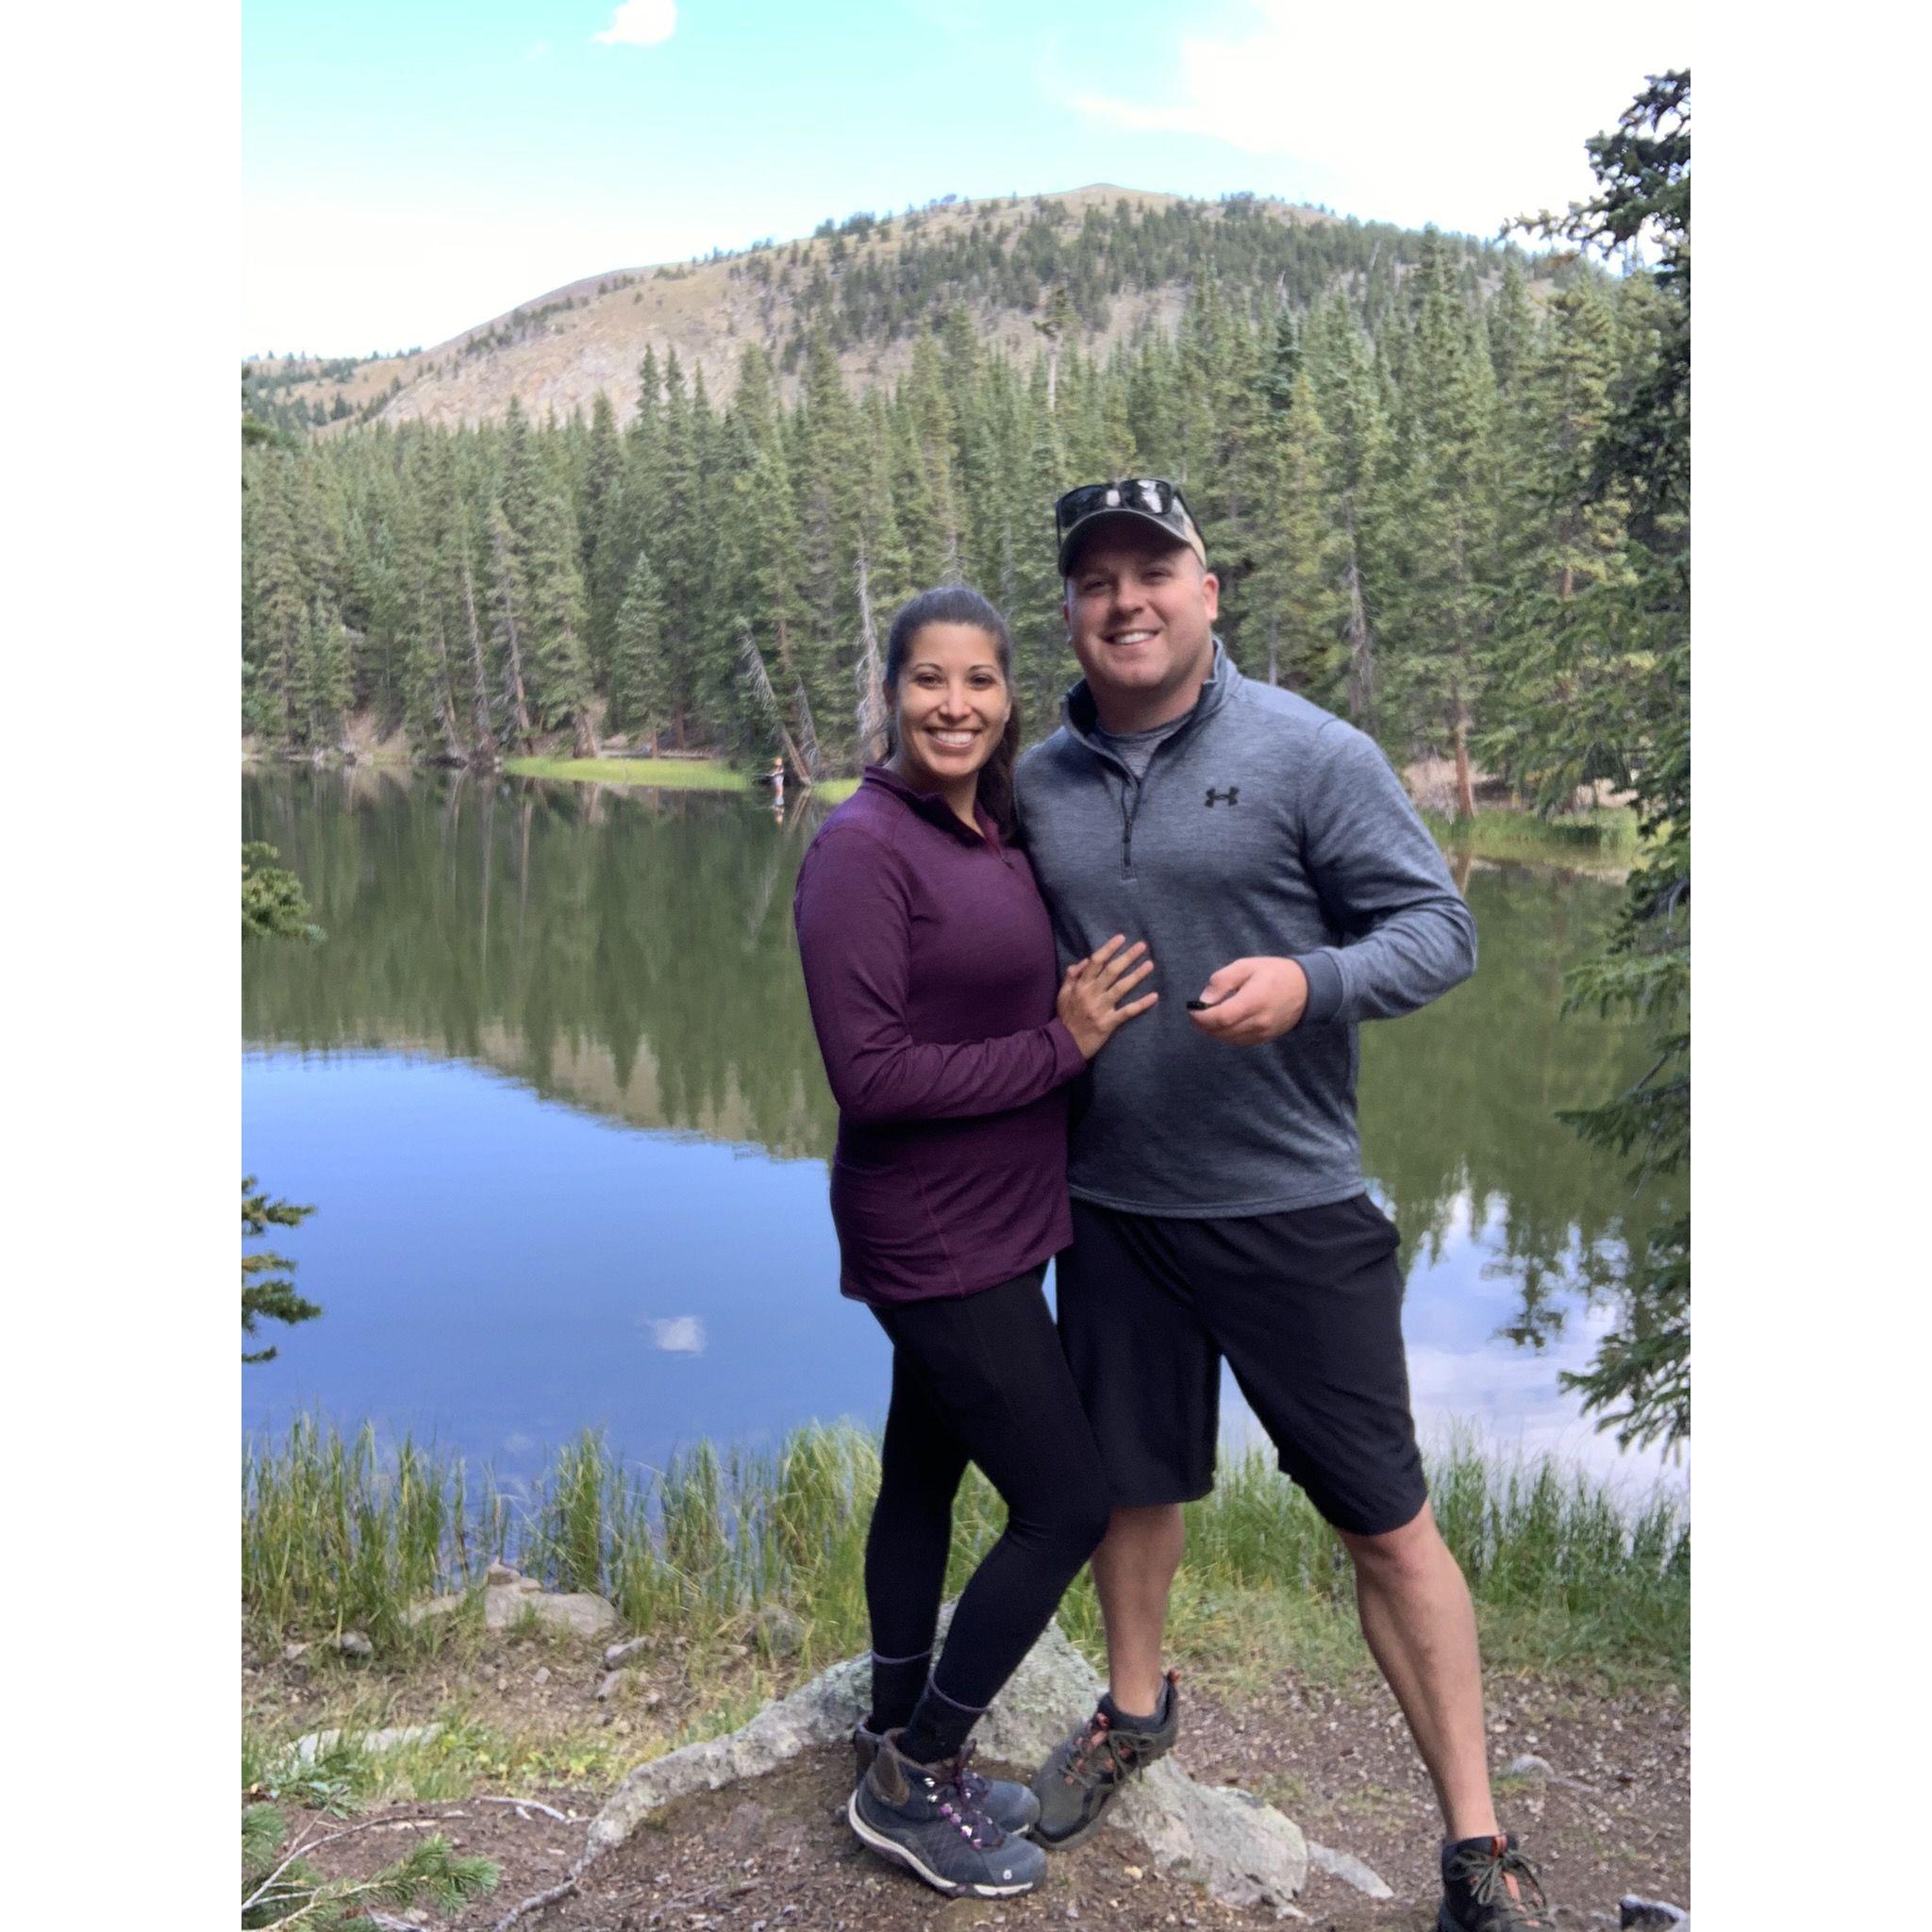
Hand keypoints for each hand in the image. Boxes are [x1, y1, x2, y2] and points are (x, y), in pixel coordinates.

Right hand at [1057, 935, 1158, 1058]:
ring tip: (1150, 965)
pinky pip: (1127, 1012)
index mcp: (1080, 986)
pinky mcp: (1108, 1023)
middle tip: (1142, 946)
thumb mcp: (1062, 994)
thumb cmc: (1066, 1018)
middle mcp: (1091, 994)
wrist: (1065, 1044)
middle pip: (1111, 971)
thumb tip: (1084, 961)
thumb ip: (1071, 977)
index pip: (1096, 962)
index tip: (1121, 938)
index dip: (1109, 948)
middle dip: (1127, 957)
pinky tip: (1154, 996)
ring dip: (1137, 975)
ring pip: (1121, 988)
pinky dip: (1141, 1004)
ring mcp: (1100, 1009)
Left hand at [1187, 957, 1307, 1043]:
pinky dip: (1225, 1034)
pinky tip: (1223, 1022)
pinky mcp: (1263, 1039)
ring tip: (1208, 1016)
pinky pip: (1237, 1041)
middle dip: (1203, 1024)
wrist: (1306, 989)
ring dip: (1212, 1030)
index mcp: (1254, 1001)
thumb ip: (1222, 981)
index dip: (1201, 1017)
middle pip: (1221, 1031)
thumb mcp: (1246, 966)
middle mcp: (1258, 1022)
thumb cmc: (1273, 973)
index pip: (1221, 1018)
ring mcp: (1262, 1033)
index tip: (1191, 1009)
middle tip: (1196, 1012)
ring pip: (1227, 1039)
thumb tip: (1203, 1000)